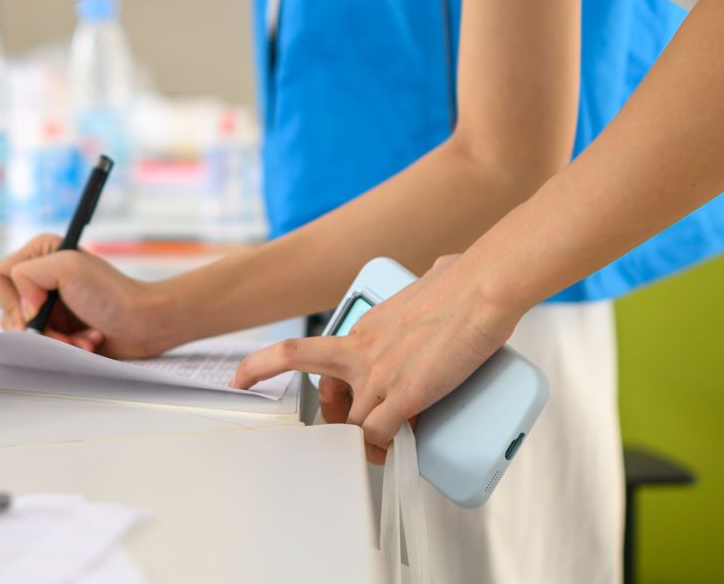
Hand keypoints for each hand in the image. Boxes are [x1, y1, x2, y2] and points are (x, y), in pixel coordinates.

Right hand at [0, 233, 170, 358]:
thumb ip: (29, 276)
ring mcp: (46, 305)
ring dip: (54, 339)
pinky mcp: (56, 327)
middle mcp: (39, 277)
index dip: (13, 300)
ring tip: (81, 337)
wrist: (142, 323)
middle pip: (7, 311)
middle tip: (60, 330)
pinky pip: (41, 345)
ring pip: (24, 333)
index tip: (38, 309)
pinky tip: (86, 342)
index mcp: (38, 254)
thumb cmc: (111, 293)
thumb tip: (23, 310)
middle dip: (37, 326)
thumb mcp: (67, 268)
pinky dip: (64, 347)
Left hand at [232, 254, 517, 461]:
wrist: (482, 290)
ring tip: (390, 445)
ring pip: (354, 427)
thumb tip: (443, 274)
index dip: (264, 367)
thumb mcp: (428, 281)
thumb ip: (426, 285)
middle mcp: (362, 352)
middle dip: (336, 423)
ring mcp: (380, 376)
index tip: (242, 378)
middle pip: (326, 400)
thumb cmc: (464, 282)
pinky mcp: (406, 395)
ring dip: (368, 442)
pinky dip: (387, 449)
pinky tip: (399, 450)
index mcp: (363, 328)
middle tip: (358, 430)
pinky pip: (381, 436)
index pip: (300, 353)